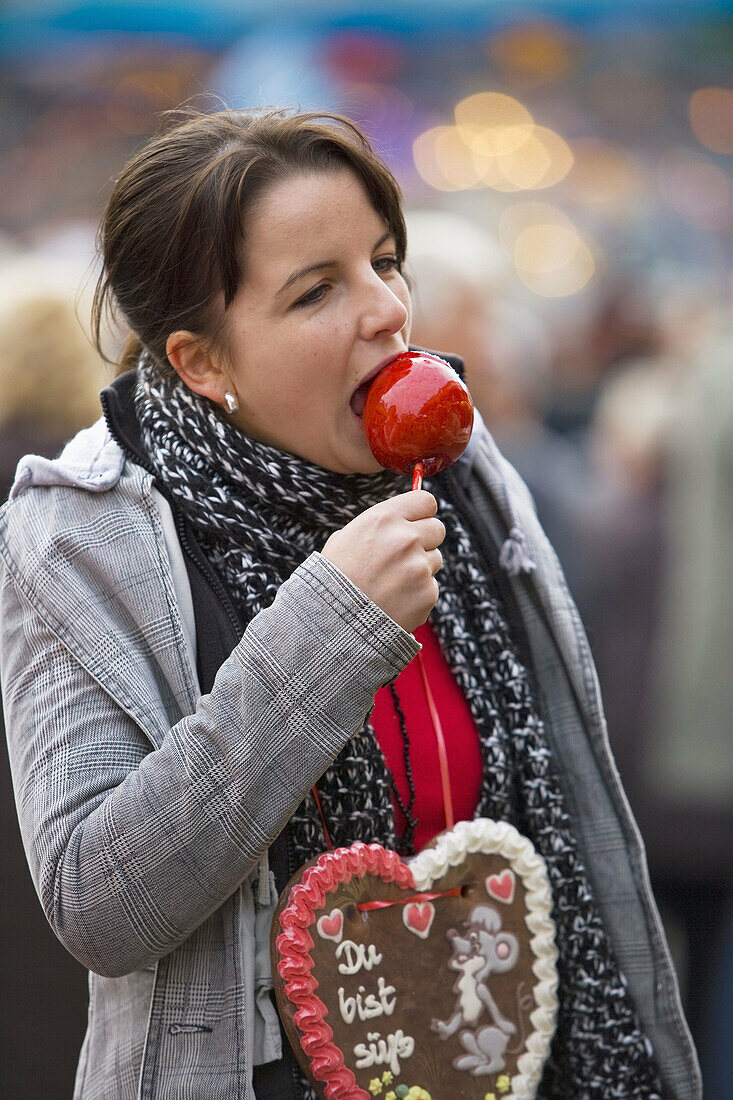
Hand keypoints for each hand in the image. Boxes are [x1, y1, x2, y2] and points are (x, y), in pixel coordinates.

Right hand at [321, 490, 444, 632]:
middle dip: (425, 539)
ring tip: (392, 582)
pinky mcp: (427, 593)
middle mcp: (406, 539)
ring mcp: (419, 567)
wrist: (332, 620)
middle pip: (437, 528)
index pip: (426, 501)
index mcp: (384, 519)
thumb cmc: (335, 576)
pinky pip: (431, 586)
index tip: (417, 521)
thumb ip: (380, 525)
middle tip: (404, 555)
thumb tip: (403, 520)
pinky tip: (395, 599)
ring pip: (435, 559)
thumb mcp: (346, 537)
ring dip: (420, 568)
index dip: (421, 512)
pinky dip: (418, 593)